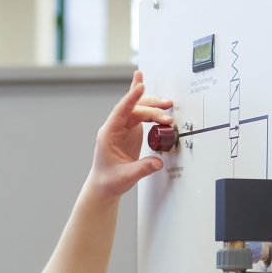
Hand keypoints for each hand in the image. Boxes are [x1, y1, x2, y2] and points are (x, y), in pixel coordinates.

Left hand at [88, 71, 173, 196]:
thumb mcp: (126, 176)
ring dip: (152, 105)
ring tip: (167, 104)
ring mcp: (123, 127)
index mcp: (108, 134)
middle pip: (134, 110)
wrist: (104, 185)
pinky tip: (144, 87)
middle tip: (166, 115)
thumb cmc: (108, 179)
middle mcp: (115, 127)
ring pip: (138, 109)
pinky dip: (144, 101)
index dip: (131, 99)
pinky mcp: (130, 130)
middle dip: (151, 109)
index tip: (140, 87)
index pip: (121, 112)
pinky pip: (139, 112)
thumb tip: (157, 162)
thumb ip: (142, 168)